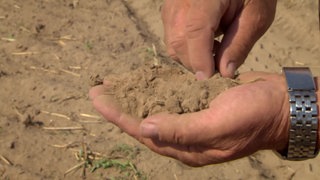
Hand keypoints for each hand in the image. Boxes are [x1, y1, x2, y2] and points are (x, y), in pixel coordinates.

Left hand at [89, 72, 289, 165]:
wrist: (281, 105)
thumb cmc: (253, 117)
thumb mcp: (218, 124)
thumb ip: (182, 130)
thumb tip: (146, 127)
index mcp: (188, 147)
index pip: (144, 132)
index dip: (119, 116)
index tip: (99, 101)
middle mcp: (186, 136)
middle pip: (145, 122)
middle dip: (121, 107)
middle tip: (99, 91)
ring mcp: (192, 120)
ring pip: (156, 110)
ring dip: (135, 97)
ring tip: (115, 86)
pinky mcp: (199, 105)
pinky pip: (171, 99)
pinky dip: (155, 90)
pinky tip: (144, 82)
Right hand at [162, 0, 276, 78]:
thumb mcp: (255, 16)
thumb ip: (239, 44)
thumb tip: (224, 72)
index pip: (195, 31)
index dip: (200, 58)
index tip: (210, 76)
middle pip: (178, 40)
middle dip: (195, 61)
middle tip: (217, 66)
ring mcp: (173, 3)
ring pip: (172, 40)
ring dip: (190, 55)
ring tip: (214, 50)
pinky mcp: (170, 8)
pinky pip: (171, 34)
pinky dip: (186, 46)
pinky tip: (205, 41)